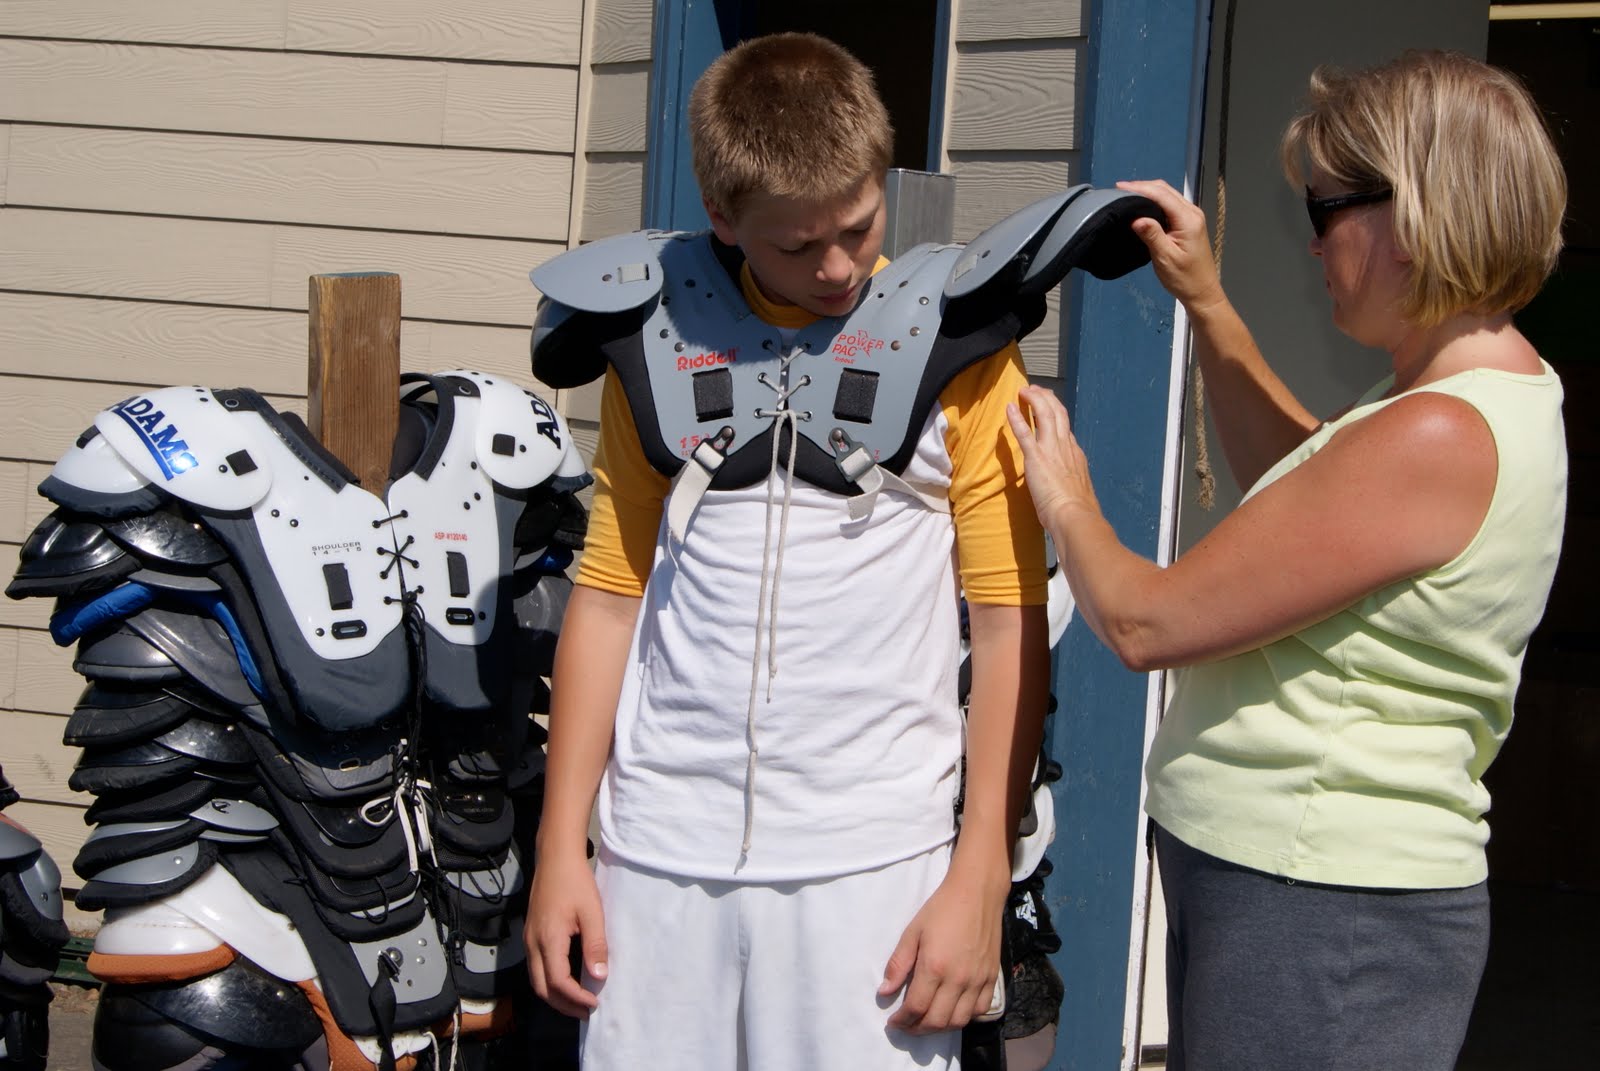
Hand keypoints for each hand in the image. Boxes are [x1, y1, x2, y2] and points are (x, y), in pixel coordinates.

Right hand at [524, 849, 606, 1017]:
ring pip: (536, 980)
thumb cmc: (575, 882)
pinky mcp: (530, 935)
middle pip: (542, 989)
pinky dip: (550, 982)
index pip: (558, 982)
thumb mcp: (592, 913)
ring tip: (579, 1001)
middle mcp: (532, 944)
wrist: (555, 858)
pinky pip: (536, 968)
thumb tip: (598, 977)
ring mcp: (529, 940)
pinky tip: (568, 981)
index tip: (595, 1004)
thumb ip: (595, 946)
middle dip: (563, 1005)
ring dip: (556, 996)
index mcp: (548, 940)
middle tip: (587, 1012)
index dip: (576, 999)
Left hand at [879, 865, 1006, 1034]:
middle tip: (906, 1025)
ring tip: (926, 1021)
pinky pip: (979, 1010)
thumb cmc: (941, 909)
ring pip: (959, 1021)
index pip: (916, 1008)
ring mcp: (977, 981)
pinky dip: (964, 1018)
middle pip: (937, 1021)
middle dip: (917, 1029)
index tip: (893, 1021)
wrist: (977, 893)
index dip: (902, 1020)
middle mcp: (958, 979)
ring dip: (940, 1028)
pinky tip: (952, 1011)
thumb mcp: (912, 931)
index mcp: (934, 966)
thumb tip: (884, 992)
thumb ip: (898, 964)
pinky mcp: (992, 978)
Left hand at [1006, 384, 1101, 537]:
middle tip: (1036, 390)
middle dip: (1047, 398)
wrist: (1075, 516)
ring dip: (1034, 399)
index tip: (1049, 408)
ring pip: (1045, 414)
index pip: (1066, 428)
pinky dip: (1017, 419)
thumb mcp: (1079, 492)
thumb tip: (1072, 491)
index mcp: (1076, 455)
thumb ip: (1073, 485)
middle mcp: (1066, 447)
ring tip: (1024, 390)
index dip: (1057, 414)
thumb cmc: (1077, 512)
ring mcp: (1052, 450)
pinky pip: (1024, 433)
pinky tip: (1010, 407)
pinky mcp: (1036, 458)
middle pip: (1059, 413)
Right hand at [1116, 178, 1225, 312]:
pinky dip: (1155, 201)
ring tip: (1128, 195)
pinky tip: (1142, 206)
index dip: (1140, 188)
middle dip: (1143, 187)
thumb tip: (1137, 218)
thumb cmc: (1186, 279)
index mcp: (1188, 220)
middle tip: (1120, 190)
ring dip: (1148, 193)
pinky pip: (1170, 205)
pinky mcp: (1188, 223)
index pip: (1161, 195)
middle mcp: (1192, 214)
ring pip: (1168, 195)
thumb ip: (1152, 235)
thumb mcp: (1165, 258)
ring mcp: (1192, 217)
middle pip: (1165, 190)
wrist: (1202, 291)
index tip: (1120, 187)